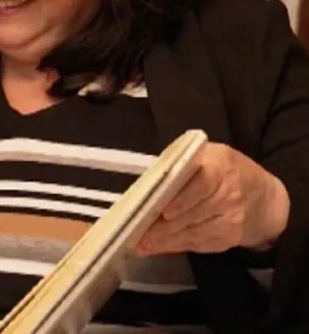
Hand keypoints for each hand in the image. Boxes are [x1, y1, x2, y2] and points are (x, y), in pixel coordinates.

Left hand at [135, 142, 289, 255]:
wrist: (264, 196)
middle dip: (164, 226)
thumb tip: (149, 178)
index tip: (163, 212)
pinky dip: (177, 246)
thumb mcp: (207, 154)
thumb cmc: (225, 170)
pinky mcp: (230, 238)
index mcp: (221, 169)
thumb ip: (181, 162)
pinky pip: (199, 244)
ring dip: (166, 241)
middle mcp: (229, 196)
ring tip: (142, 244)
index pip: (201, 185)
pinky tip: (159, 247)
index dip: (182, 200)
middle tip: (138, 234)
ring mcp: (232, 220)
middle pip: (193, 214)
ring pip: (194, 233)